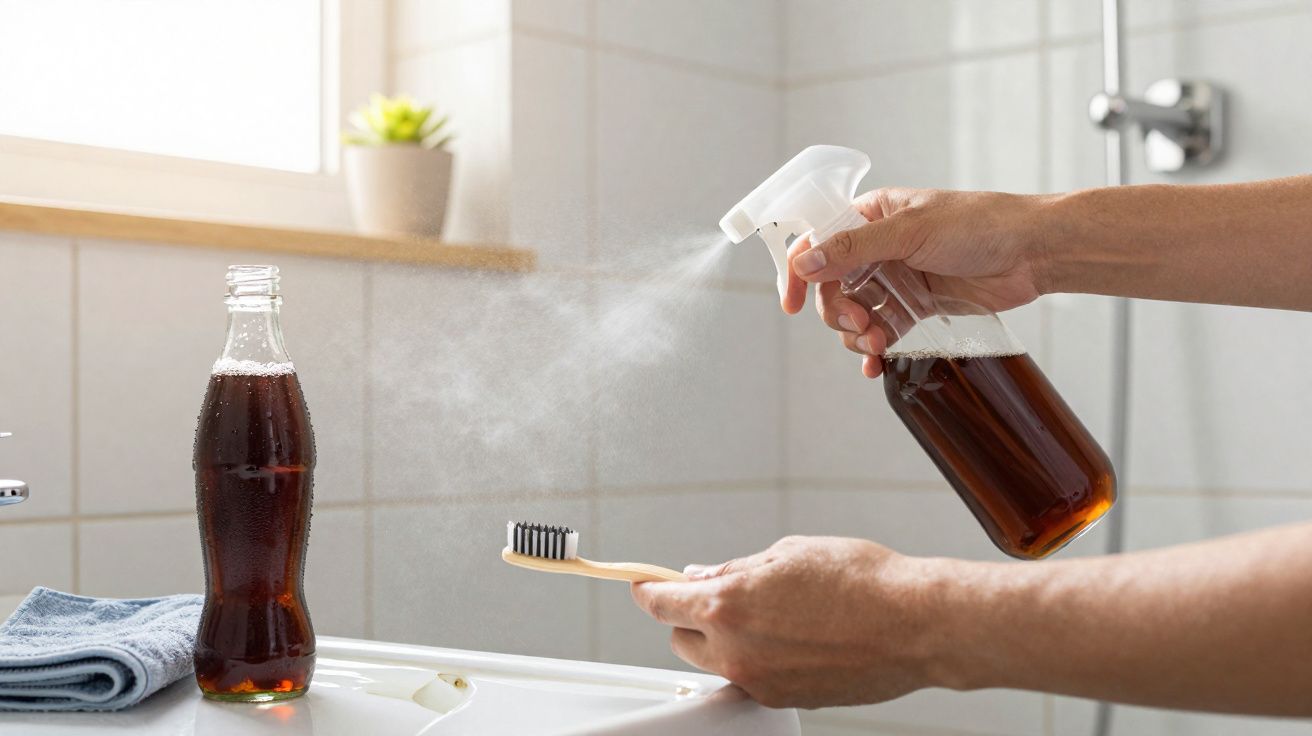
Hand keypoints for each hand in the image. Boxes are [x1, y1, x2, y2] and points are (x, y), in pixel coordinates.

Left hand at [630, 536, 944, 708]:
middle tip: (715, 593)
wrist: (915, 626)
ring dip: (722, 640)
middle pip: (681, 639)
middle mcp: (736, 650)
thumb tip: (704, 575)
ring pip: (715, 663)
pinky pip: (750, 678)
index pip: (661, 603)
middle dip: (689, 616)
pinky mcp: (784, 699)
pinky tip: (788, 637)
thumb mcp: (788, 554)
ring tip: (764, 614)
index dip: (647, 590)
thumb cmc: (862, 581)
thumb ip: (737, 569)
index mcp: (728, 605)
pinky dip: (755, 658)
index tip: (644, 583)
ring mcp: (759, 680)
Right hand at [781, 188, 1047, 377]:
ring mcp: (896, 277)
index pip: (817, 243)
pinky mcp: (916, 305)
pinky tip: (876, 363)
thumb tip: (804, 263)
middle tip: (862, 325)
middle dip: (839, 313)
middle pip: (832, 288)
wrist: (1033, 252)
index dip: (799, 273)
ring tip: (879, 344)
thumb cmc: (980, 224)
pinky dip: (874, 349)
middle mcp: (877, 246)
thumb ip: (853, 249)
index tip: (792, 304)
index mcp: (870, 215)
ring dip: (858, 334)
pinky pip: (882, 330)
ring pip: (854, 313)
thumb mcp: (910, 232)